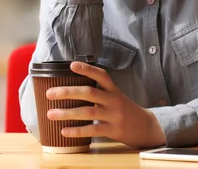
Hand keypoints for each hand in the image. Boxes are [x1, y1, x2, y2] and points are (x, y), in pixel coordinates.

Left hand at [46, 61, 165, 148]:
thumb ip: (99, 92)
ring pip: (88, 112)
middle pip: (89, 92)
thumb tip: (72, 89)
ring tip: (51, 114)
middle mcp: (113, 100)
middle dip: (67, 92)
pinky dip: (77, 131)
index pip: (101, 75)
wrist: (147, 128)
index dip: (87, 69)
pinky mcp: (114, 130)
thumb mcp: (116, 97)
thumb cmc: (125, 110)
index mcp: (113, 90)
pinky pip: (93, 130)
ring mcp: (114, 115)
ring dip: (67, 113)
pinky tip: (64, 131)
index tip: (72, 64)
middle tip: (49, 93)